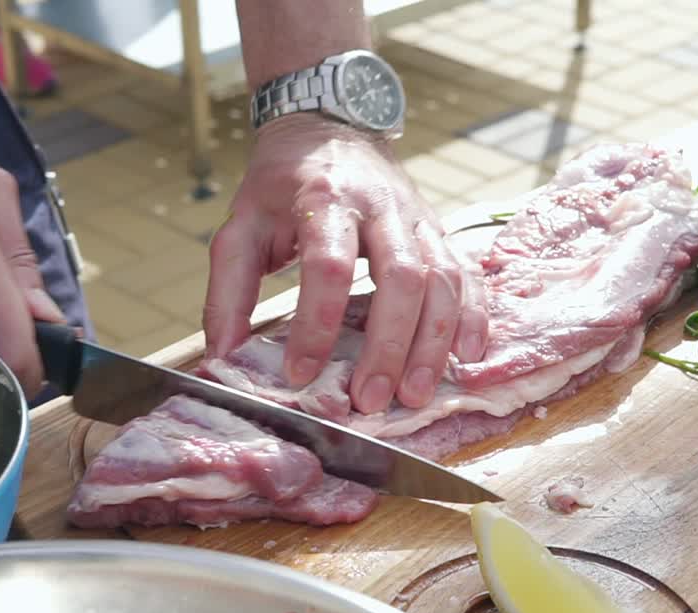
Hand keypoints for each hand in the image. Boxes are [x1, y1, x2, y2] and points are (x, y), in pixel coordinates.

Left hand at [203, 114, 488, 413]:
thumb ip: (228, 289)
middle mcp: (382, 206)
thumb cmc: (283, 185)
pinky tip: (467, 357)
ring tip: (415, 394)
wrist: (330, 127)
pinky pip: (469, 275)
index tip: (301, 373)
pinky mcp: (440, 231)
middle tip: (370, 400)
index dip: (317, 324)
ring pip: (442, 281)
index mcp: (324, 199)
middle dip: (389, 346)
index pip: (328, 266)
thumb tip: (224, 354)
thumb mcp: (241, 225)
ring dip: (433, 343)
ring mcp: (419, 218)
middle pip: (401, 277)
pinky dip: (473, 317)